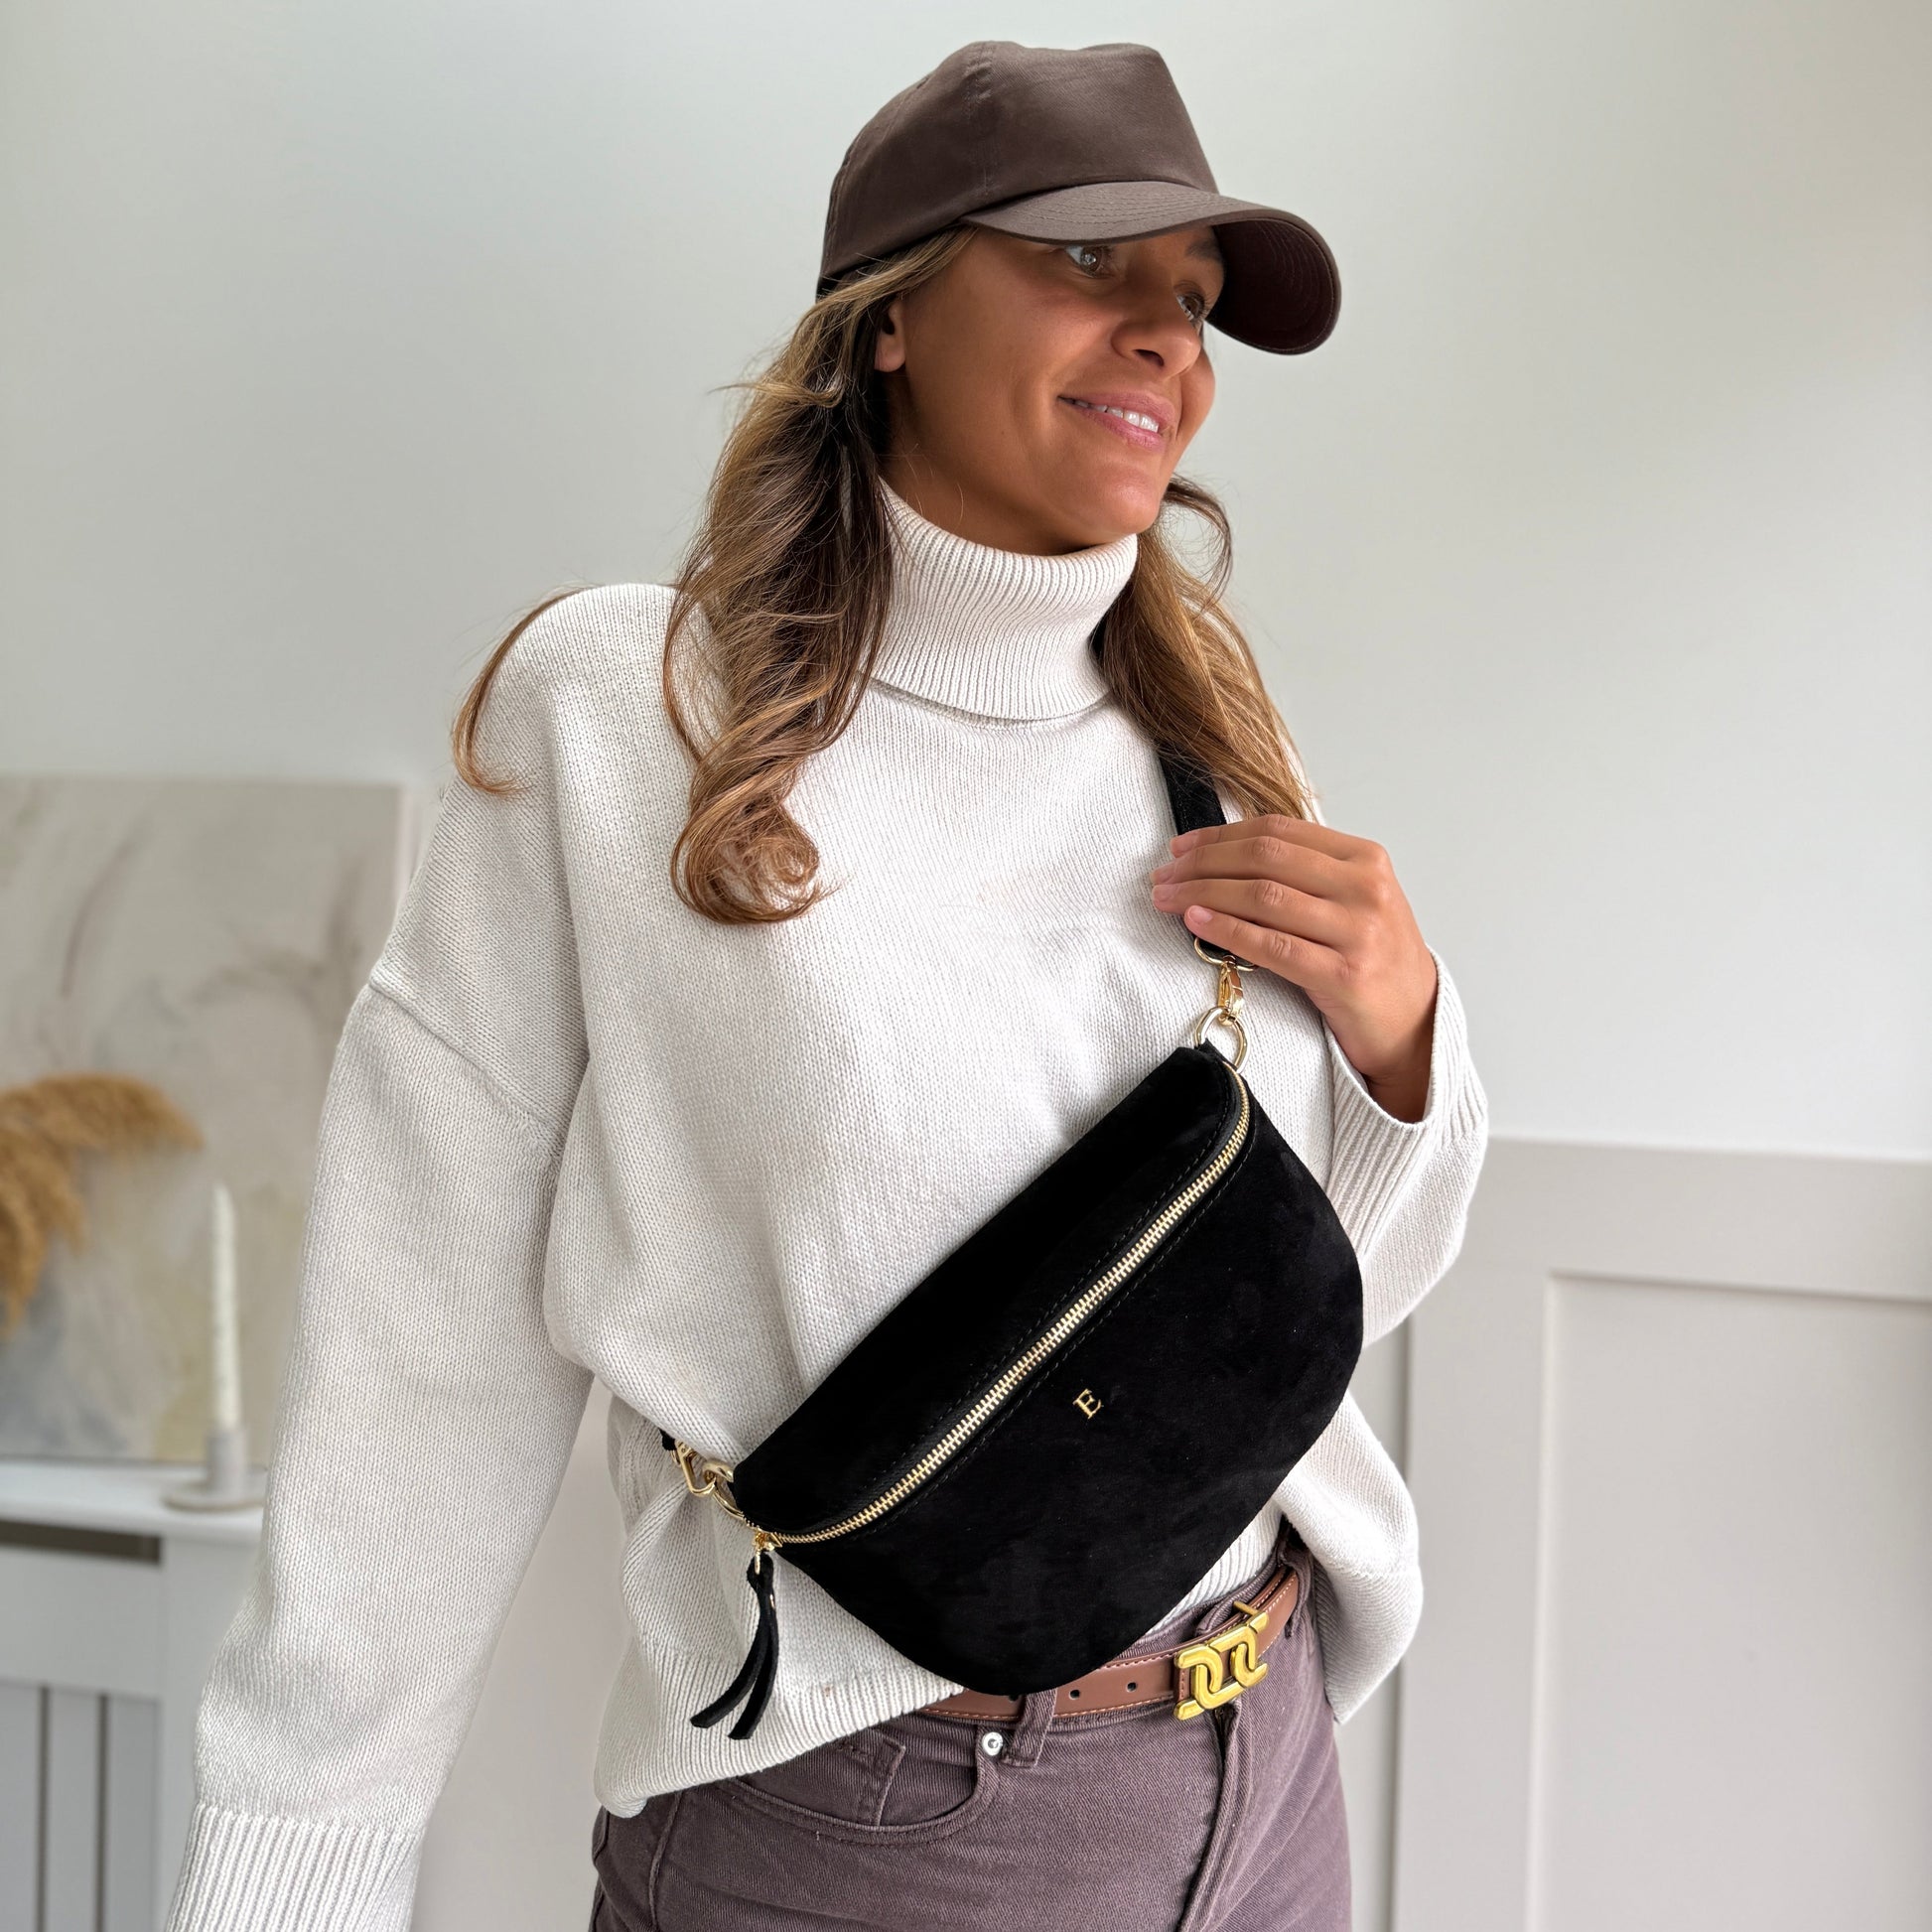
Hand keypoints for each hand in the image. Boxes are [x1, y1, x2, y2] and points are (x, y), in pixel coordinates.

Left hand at [1151, 817, 1440, 1122]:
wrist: (1414, 1023)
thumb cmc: (1372, 958)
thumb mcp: (1350, 900)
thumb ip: (1303, 873)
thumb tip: (1220, 854)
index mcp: (1365, 858)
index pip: (1278, 831)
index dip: (1220, 835)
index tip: (1180, 847)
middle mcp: (1365, 888)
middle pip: (1265, 858)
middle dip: (1203, 863)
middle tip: (1163, 874)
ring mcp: (1359, 931)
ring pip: (1263, 896)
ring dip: (1203, 893)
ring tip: (1167, 897)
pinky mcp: (1345, 975)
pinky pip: (1272, 946)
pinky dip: (1228, 929)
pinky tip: (1196, 922)